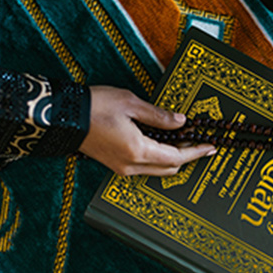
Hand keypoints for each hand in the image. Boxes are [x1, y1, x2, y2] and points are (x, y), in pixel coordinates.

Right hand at [79, 86, 215, 175]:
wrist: (61, 116)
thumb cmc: (94, 107)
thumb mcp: (131, 103)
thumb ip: (159, 116)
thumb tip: (180, 122)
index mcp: (138, 151)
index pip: (176, 157)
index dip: (196, 152)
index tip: (210, 147)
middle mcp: (131, 165)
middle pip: (169, 168)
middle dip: (187, 157)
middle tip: (200, 143)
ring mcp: (122, 168)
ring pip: (157, 169)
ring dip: (172, 158)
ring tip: (183, 141)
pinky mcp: (115, 165)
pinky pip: (144, 166)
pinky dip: (158, 158)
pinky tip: (161, 143)